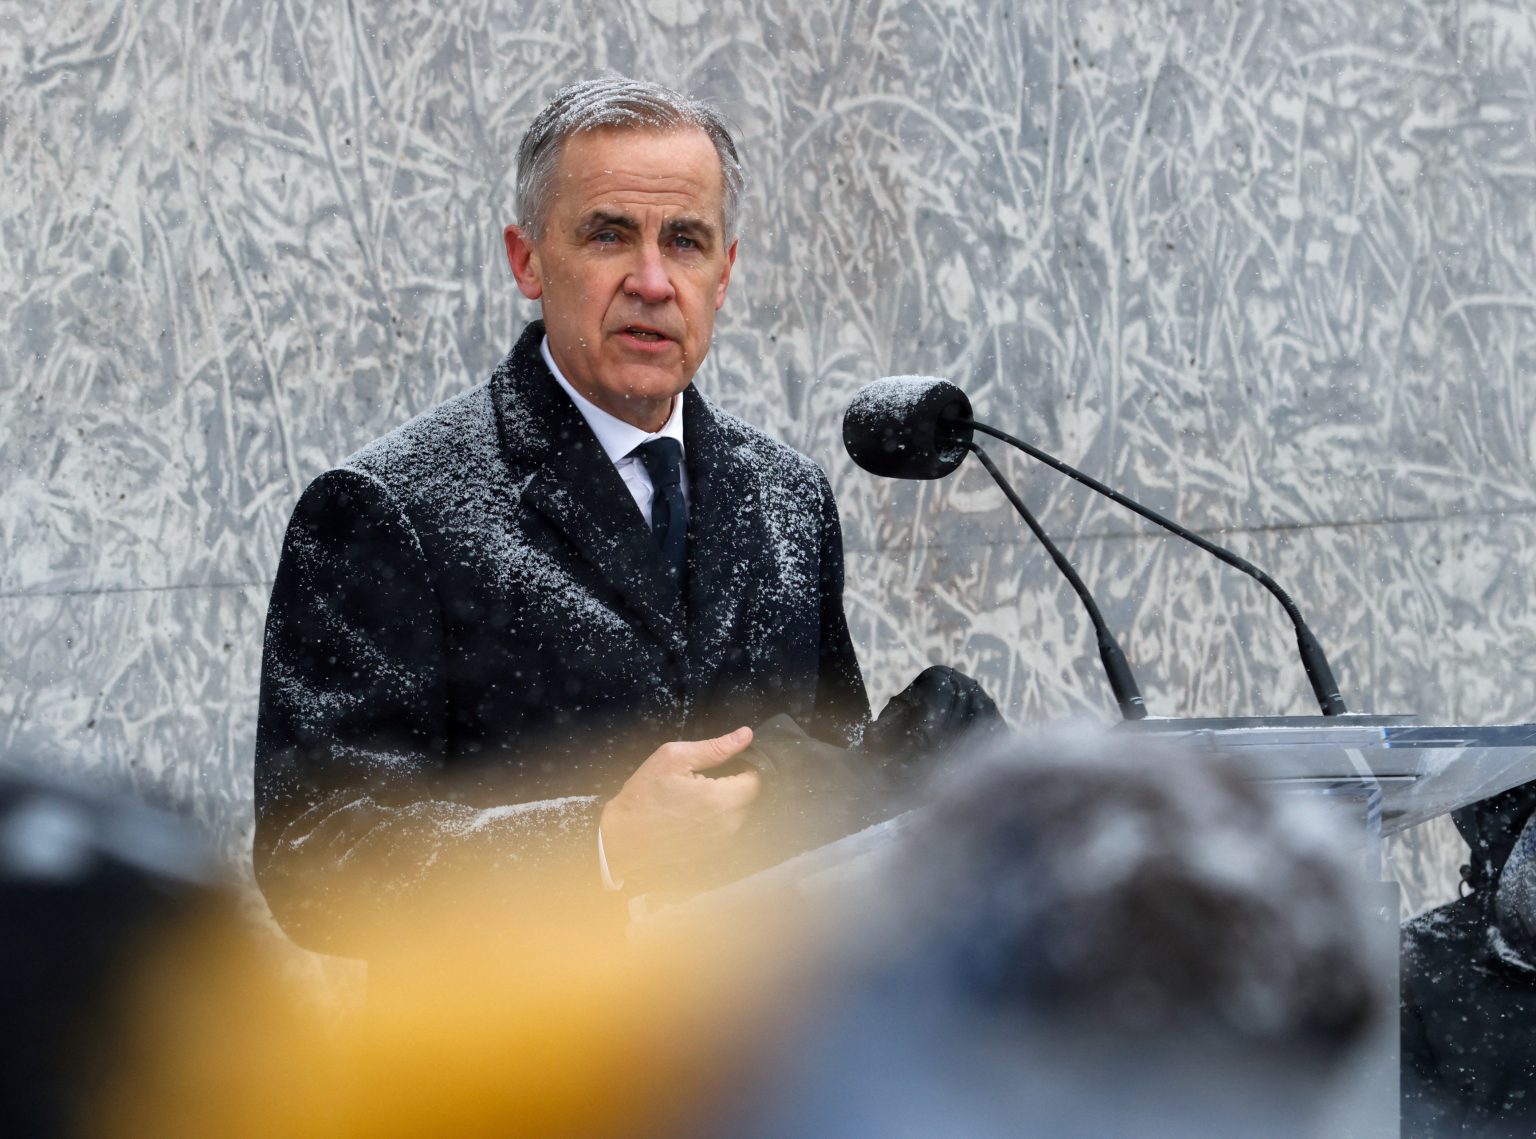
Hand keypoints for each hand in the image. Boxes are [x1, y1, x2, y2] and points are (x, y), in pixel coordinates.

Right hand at [599, 727, 759, 885]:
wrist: (623, 837)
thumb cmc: (645, 795)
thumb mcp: (674, 758)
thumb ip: (715, 747)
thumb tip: (745, 735)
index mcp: (722, 800)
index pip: (756, 779)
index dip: (743, 765)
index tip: (722, 763)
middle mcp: (728, 825)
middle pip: (749, 797)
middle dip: (734, 784)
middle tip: (703, 778)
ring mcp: (721, 842)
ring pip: (739, 813)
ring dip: (725, 802)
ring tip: (696, 796)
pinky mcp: (712, 852)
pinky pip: (726, 829)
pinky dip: (716, 819)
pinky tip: (693, 814)